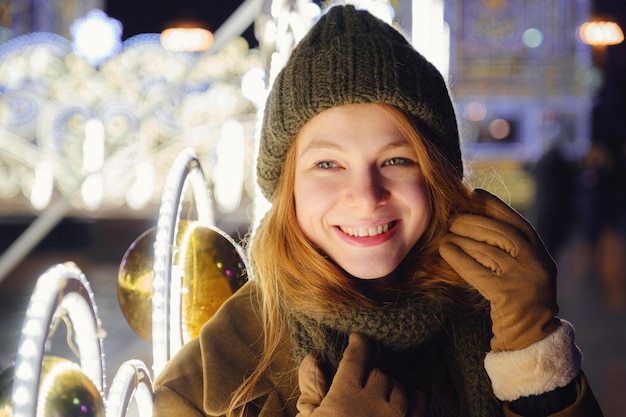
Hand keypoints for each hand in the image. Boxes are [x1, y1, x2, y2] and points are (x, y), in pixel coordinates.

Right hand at [296, 333, 423, 416]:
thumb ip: (312, 389)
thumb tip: (312, 358)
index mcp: (344, 394)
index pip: (355, 360)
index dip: (358, 345)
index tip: (358, 338)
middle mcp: (372, 401)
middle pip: (378, 374)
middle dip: (372, 372)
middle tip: (366, 376)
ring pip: (399, 390)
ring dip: (392, 385)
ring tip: (386, 386)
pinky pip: (417, 410)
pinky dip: (417, 399)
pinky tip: (417, 395)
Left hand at [439, 189, 560, 351]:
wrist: (529, 332)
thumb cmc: (518, 295)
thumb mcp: (524, 265)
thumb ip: (510, 244)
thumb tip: (476, 214)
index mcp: (540, 252)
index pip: (516, 221)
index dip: (494, 205)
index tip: (475, 193)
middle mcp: (535, 262)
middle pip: (499, 233)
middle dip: (473, 222)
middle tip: (453, 220)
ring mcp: (521, 278)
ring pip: (486, 249)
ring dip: (462, 239)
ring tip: (446, 235)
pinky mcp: (504, 293)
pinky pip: (475, 269)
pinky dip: (458, 256)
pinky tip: (445, 249)